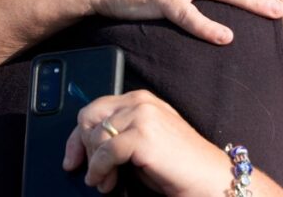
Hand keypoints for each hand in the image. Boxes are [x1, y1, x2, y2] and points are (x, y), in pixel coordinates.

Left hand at [63, 90, 231, 195]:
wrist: (209, 178)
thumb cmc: (179, 165)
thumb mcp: (144, 142)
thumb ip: (121, 134)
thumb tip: (84, 147)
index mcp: (141, 99)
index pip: (95, 108)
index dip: (77, 136)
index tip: (72, 158)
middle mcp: (140, 102)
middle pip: (88, 117)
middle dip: (83, 147)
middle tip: (90, 171)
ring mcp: (142, 116)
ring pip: (95, 136)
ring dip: (94, 165)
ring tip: (104, 182)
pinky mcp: (143, 135)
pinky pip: (104, 152)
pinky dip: (98, 170)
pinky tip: (104, 181)